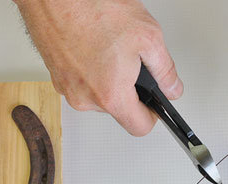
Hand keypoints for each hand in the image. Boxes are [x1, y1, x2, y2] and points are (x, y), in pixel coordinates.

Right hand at [14, 0, 182, 135]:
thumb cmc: (92, 8)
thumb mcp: (147, 36)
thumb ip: (165, 71)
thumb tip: (172, 88)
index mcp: (111, 95)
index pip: (139, 127)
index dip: (152, 115)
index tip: (154, 103)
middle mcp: (85, 99)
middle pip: (118, 109)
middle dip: (128, 89)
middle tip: (130, 59)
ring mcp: (67, 89)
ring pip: (98, 96)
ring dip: (107, 78)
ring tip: (108, 46)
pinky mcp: (55, 77)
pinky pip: (81, 83)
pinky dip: (90, 69)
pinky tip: (93, 45)